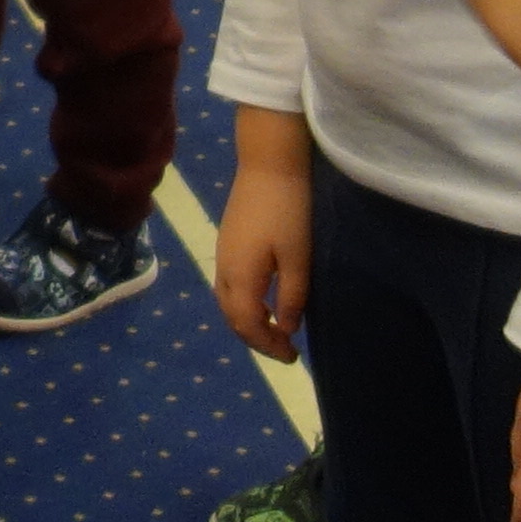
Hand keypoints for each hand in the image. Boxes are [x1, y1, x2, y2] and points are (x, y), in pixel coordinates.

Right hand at [216, 129, 312, 360]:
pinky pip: (228, 287)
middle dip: (256, 339)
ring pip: (227, 303)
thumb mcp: (298, 257)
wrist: (268, 163)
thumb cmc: (288, 210)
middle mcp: (225, 270)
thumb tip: (287, 327)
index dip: (269, 346)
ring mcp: (222, 255)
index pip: (249, 326)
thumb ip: (292, 296)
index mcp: (241, 277)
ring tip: (274, 330)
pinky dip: (244, 305)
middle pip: (233, 318)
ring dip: (248, 323)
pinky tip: (263, 301)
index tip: (294, 358)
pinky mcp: (227, 243)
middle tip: (285, 350)